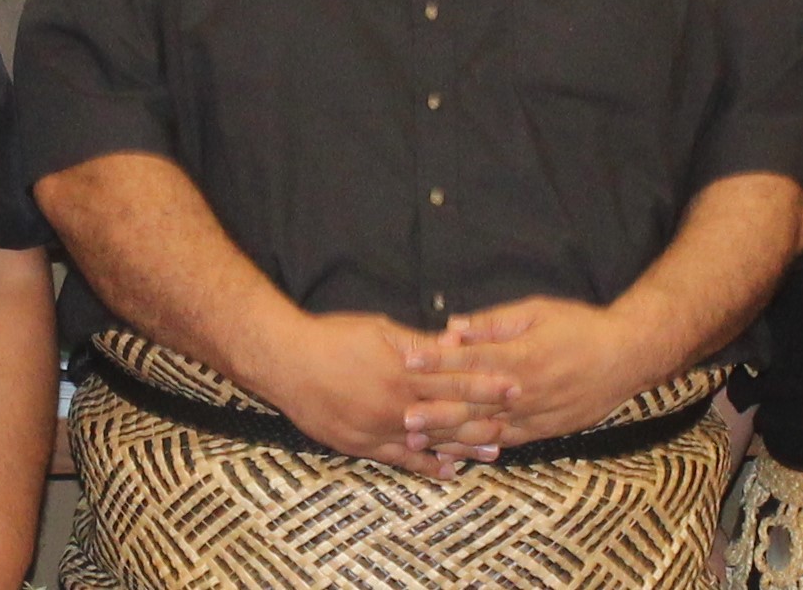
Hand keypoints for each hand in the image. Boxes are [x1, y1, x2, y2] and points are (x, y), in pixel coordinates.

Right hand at [233, 312, 502, 476]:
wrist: (285, 362)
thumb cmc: (332, 338)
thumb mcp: (380, 331)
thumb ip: (420, 345)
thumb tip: (454, 344)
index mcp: (403, 373)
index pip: (456, 382)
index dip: (488, 385)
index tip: (516, 387)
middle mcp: (396, 406)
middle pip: (450, 416)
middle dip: (486, 419)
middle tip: (517, 423)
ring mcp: (379, 429)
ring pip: (431, 442)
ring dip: (464, 447)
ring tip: (493, 452)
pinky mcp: (361, 445)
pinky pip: (401, 459)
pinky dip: (426, 465)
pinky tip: (447, 470)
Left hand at [431, 296, 684, 451]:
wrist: (627, 357)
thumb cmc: (580, 327)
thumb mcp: (537, 311)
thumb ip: (493, 322)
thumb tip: (453, 326)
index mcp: (521, 356)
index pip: (470, 358)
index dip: (436, 360)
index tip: (406, 360)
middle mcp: (524, 390)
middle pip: (472, 402)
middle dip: (434, 409)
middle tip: (401, 415)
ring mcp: (533, 415)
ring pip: (484, 430)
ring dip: (449, 436)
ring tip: (417, 441)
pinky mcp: (542, 431)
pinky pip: (504, 443)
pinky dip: (477, 449)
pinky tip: (453, 454)